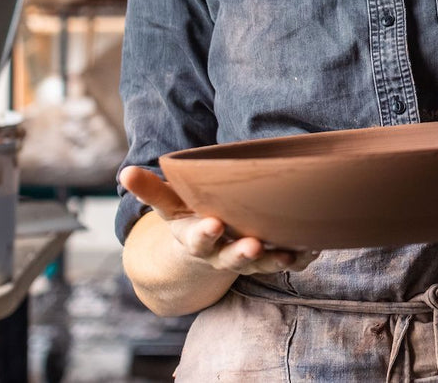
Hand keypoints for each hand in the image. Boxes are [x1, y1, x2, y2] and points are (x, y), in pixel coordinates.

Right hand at [119, 165, 319, 274]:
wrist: (207, 250)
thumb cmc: (189, 216)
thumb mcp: (169, 206)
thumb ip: (151, 190)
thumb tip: (124, 172)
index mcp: (195, 237)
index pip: (196, 237)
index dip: (204, 233)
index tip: (212, 224)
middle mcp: (220, 253)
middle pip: (231, 257)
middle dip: (242, 253)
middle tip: (254, 245)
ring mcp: (246, 260)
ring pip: (262, 264)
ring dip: (275, 260)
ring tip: (290, 253)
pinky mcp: (269, 259)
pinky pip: (287, 263)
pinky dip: (300, 259)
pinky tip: (313, 250)